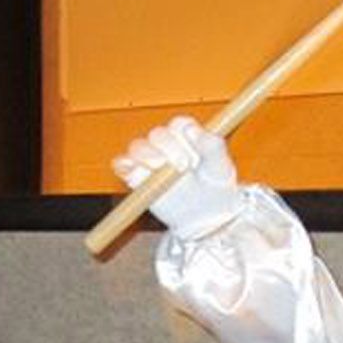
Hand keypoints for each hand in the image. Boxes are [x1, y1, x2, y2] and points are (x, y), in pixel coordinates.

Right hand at [111, 116, 242, 237]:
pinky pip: (122, 164)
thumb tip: (194, 129)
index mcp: (188, 134)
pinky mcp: (135, 174)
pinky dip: (125, 165)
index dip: (184, 138)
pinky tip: (135, 172)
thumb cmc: (215, 188)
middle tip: (183, 168)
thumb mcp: (220, 167)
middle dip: (168, 149)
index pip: (179, 124)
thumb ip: (212, 146)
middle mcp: (167, 142)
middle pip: (158, 134)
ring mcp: (149, 158)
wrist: (205, 217)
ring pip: (138, 147)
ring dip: (147, 156)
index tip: (193, 157)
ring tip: (160, 170)